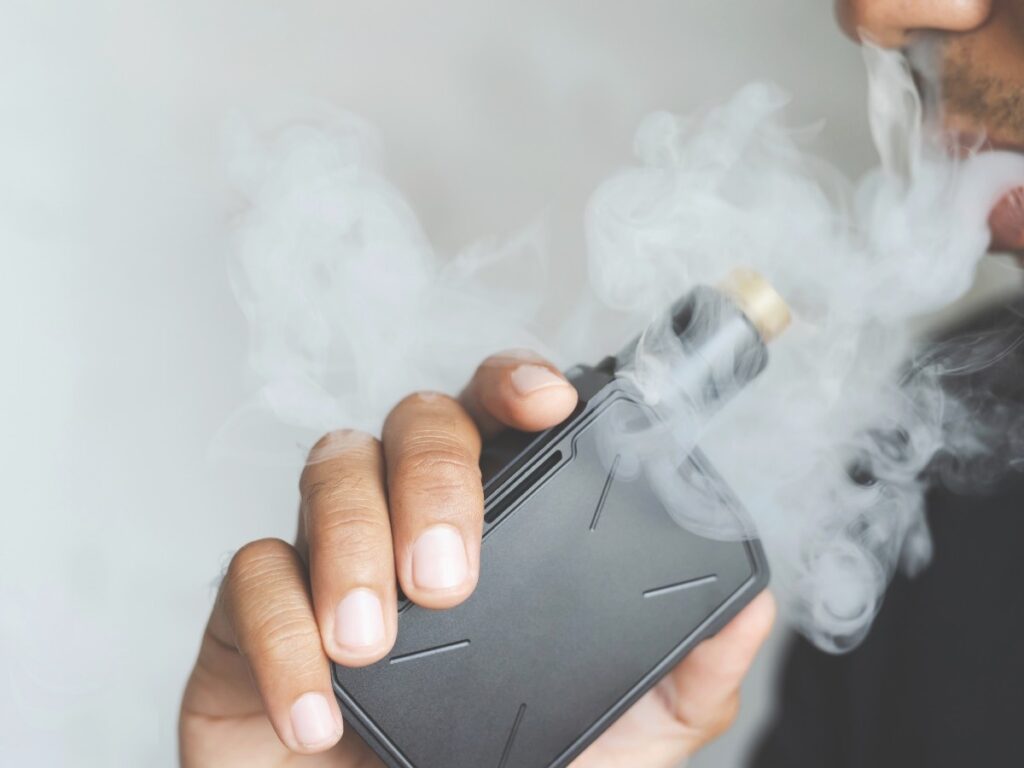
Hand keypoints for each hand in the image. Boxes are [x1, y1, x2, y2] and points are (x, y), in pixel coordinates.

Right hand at [179, 350, 773, 767]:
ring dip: (354, 542)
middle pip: (414, 422)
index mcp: (493, 523)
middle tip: (451, 577)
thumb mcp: (616, 739)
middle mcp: (408, 516)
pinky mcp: (254, 611)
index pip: (497, 413)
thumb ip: (680, 679)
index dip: (514, 384)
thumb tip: (754, 608)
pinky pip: (250, 574)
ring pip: (329, 470)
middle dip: (434, 478)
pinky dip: (284, 633)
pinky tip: (319, 708)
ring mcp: (329, 553)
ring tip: (376, 641)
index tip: (547, 402)